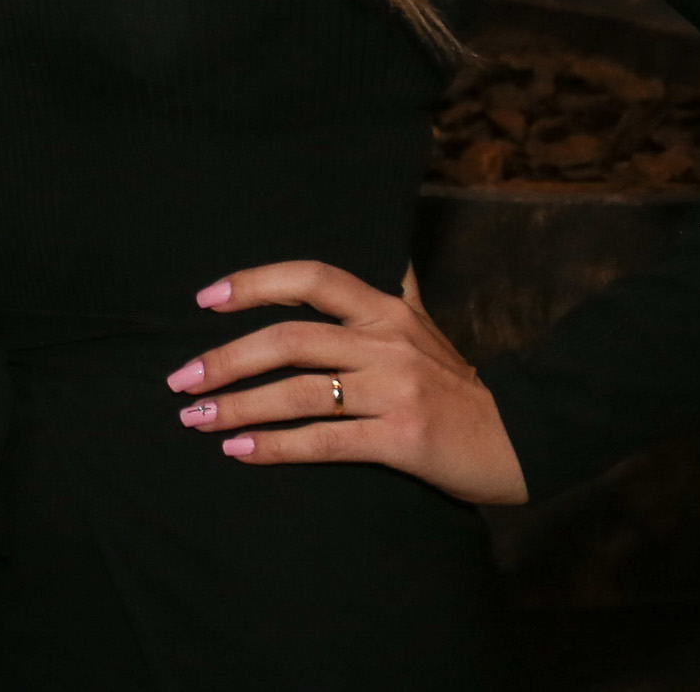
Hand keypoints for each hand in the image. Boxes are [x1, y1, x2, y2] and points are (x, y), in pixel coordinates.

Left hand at [167, 261, 528, 505]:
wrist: (518, 439)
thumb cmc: (459, 385)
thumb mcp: (428, 327)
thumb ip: (400, 290)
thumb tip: (390, 249)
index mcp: (386, 310)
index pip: (311, 279)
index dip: (255, 283)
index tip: (205, 299)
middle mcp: (387, 343)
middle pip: (290, 339)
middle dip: (225, 358)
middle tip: (181, 379)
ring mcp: (395, 390)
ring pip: (299, 392)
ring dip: (239, 406)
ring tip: (197, 420)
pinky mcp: (401, 439)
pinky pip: (325, 441)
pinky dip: (278, 446)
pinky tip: (241, 452)